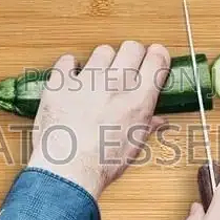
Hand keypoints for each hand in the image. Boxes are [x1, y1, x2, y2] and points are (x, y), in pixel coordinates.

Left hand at [28, 42, 170, 199]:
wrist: (65, 172)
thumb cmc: (100, 164)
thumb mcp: (133, 147)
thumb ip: (146, 126)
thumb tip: (158, 120)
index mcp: (139, 101)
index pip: (157, 60)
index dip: (157, 55)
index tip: (153, 57)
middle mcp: (116, 84)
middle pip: (132, 47)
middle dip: (131, 54)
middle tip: (125, 67)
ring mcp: (87, 80)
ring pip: (103, 51)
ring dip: (102, 61)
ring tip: (97, 78)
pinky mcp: (61, 82)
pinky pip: (69, 60)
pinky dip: (70, 67)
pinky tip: (72, 79)